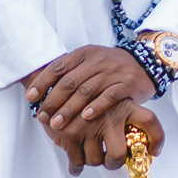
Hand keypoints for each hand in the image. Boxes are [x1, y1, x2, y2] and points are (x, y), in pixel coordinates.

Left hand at [23, 46, 158, 171]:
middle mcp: (98, 60)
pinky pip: (109, 96)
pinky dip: (97, 106)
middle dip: (53, 101)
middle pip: (70, 82)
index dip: (42, 82)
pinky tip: (86, 117)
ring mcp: (113, 71)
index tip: (30, 98)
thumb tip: (42, 93)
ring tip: (58, 124)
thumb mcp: (91, 62)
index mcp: (84, 53)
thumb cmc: (112, 68)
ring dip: (69, 109)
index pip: (58, 66)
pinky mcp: (127, 83)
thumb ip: (71, 73)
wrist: (146, 64)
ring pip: (86, 91)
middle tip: (43, 117)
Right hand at [72, 100, 166, 174]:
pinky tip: (77, 162)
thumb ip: (128, 119)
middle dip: (112, 162)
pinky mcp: (70, 135)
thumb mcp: (113, 101)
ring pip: (96, 160)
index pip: (149, 121)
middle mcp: (109, 115)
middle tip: (109, 159)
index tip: (153, 151)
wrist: (58, 91)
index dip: (156, 139)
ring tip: (90, 150)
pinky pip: (78, 162)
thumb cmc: (88, 100)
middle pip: (118, 155)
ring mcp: (89, 126)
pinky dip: (76, 166)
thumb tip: (148, 147)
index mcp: (124, 105)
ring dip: (92, 160)